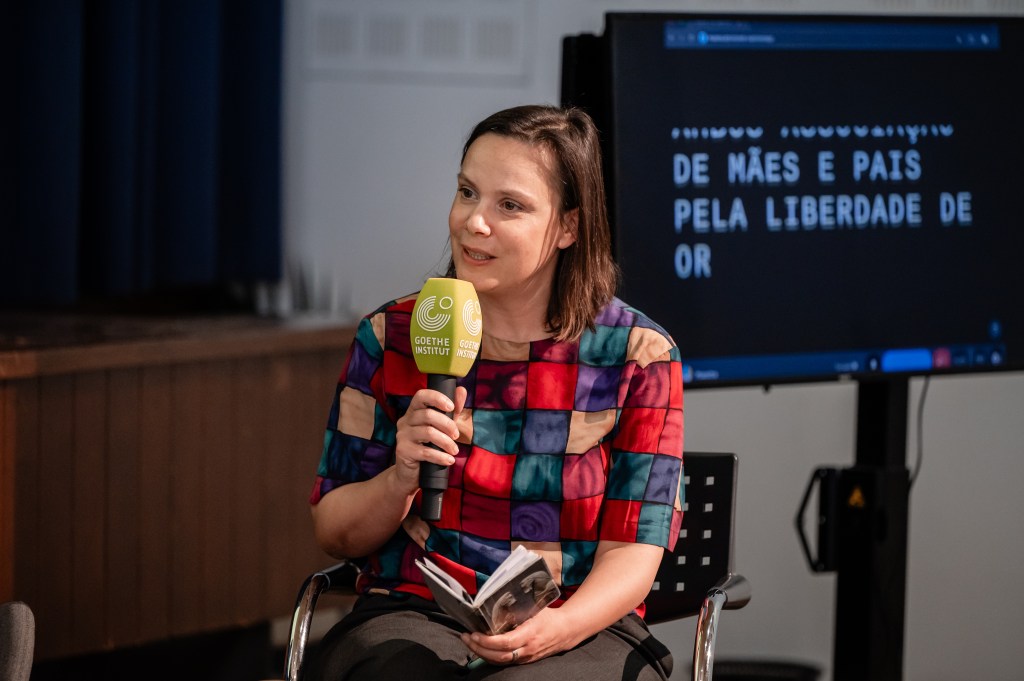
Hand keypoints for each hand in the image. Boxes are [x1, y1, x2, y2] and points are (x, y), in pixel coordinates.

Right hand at [393, 386, 466, 491]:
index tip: (451, 407)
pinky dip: (440, 456)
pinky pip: (425, 451)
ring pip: (428, 433)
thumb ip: (452, 410)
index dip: (437, 398)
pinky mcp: (402, 451)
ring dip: (446, 442)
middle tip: (457, 436)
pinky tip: (449, 460)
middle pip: (428, 415)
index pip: (421, 395)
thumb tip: (461, 390)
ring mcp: (402, 435)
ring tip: (454, 450)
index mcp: (414, 411)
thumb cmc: (428, 446)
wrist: (410, 473)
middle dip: (448, 425)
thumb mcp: (442, 427)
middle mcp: (405, 421)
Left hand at [459, 606, 579, 665]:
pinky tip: (480, 648)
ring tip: (468, 641)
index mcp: (530, 634)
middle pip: (499, 656)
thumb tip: (496, 602)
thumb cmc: (549, 616)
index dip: (488, 641)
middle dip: (479, 648)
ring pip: (499, 661)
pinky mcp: (523, 660)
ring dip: (481, 653)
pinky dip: (489, 656)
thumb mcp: (534, 608)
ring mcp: (525, 657)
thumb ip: (517, 608)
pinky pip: (503, 662)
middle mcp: (527, 649)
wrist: (565, 631)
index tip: (474, 634)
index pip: (506, 643)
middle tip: (465, 637)